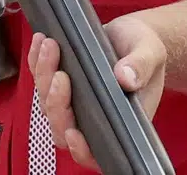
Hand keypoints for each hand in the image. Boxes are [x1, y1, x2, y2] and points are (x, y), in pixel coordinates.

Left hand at [28, 15, 166, 170]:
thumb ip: (140, 67)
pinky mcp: (60, 82)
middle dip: (57, 103)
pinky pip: (41, 78)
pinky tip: (39, 43)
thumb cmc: (146, 51)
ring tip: (50, 47)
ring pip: (48, 103)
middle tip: (61, 75)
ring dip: (44, 76)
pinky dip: (36, 62)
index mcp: (117, 121)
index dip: (80, 149)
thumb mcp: (150, 54)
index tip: (73, 133)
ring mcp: (73, 101)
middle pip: (63, 126)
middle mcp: (91, 117)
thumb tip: (126, 78)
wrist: (134, 36)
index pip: (94, 150)